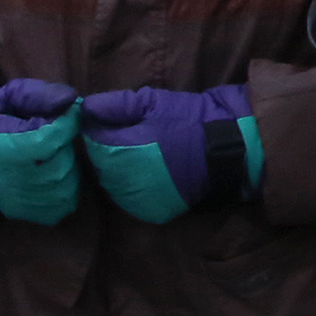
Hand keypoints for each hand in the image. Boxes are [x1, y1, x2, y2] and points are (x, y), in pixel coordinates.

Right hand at [0, 77, 82, 224]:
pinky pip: (60, 206)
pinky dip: (65, 190)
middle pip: (60, 164)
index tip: (64, 116)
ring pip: (65, 186)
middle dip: (65, 146)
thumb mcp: (7, 96)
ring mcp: (14, 199)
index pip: (49, 138)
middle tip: (54, 136)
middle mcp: (6, 178)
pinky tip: (53, 174)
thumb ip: (38, 95)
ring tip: (52, 155)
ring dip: (67, 167)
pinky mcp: (21, 212)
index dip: (66, 123)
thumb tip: (71, 100)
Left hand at [80, 85, 262, 222]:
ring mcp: (134, 201)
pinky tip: (155, 173)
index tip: (120, 119)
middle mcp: (118, 181)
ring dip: (123, 168)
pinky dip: (138, 186)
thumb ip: (115, 104)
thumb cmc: (190, 123)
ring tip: (149, 154)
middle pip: (101, 162)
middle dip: (111, 148)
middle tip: (138, 135)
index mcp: (115, 152)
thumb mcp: (154, 103)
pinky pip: (133, 197)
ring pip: (115, 182)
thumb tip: (85, 106)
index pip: (91, 138)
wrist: (229, 153)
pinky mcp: (150, 213)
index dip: (102, 126)